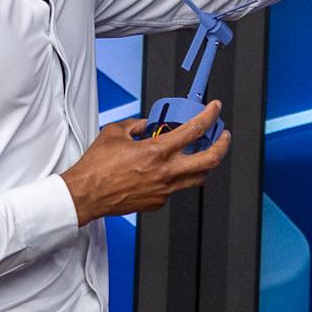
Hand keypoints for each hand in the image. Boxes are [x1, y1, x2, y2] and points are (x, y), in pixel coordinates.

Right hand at [60, 105, 227, 223]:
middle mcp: (166, 172)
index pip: (194, 130)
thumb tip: (144, 125)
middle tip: (223, 136)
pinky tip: (168, 170)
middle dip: (222, 145)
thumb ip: (135, 125)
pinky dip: (176, 176)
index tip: (214, 109)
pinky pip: (175, 188)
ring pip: (198, 178)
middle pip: (210, 160)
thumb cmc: (97, 167)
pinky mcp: (158, 202)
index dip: (209, 116)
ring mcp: (164, 190)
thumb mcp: (115, 133)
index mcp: (157, 151)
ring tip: (204, 154)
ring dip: (205, 164)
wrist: (87, 194)